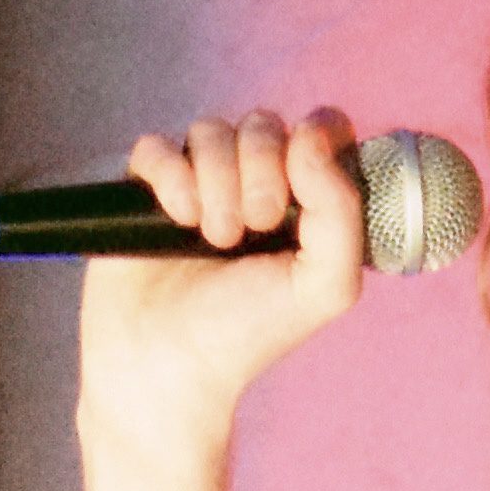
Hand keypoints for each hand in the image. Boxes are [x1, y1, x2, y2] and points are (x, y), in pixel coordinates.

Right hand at [78, 103, 371, 462]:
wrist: (170, 366)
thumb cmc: (249, 333)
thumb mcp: (325, 286)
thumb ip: (343, 210)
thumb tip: (309, 135)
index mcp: (303, 200)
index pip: (321, 127)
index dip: (316, 140)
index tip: (303, 186)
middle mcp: (252, 182)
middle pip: (265, 124)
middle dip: (261, 173)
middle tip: (253, 230)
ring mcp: (197, 181)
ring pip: (211, 130)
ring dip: (216, 184)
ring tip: (214, 240)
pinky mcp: (146, 186)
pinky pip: (158, 145)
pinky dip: (171, 178)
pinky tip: (176, 220)